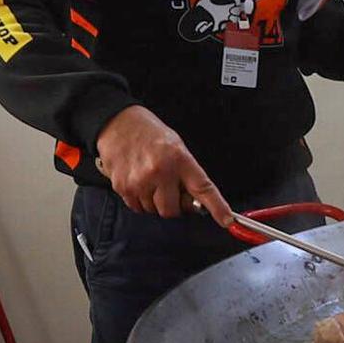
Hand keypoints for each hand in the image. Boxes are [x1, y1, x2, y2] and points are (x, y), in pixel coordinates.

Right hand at [93, 104, 232, 225]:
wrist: (117, 123)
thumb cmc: (149, 133)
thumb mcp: (177, 146)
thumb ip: (187, 174)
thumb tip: (194, 202)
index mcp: (179, 159)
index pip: (203, 188)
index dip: (217, 207)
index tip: (226, 220)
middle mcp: (159, 172)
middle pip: (172, 210)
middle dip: (173, 205)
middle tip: (169, 189)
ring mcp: (139, 181)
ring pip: (153, 210)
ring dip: (155, 202)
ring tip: (150, 179)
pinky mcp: (122, 187)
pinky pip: (137, 207)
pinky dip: (140, 199)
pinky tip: (138, 181)